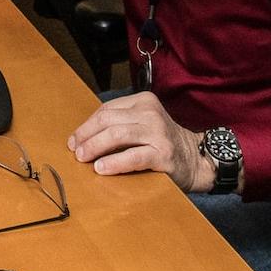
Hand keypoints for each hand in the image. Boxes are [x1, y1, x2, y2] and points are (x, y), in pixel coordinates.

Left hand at [68, 92, 208, 191]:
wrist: (196, 159)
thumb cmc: (162, 142)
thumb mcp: (143, 124)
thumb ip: (120, 124)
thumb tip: (83, 138)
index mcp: (143, 101)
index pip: (106, 110)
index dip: (86, 126)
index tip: (74, 140)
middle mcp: (150, 113)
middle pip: (107, 120)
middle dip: (86, 136)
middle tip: (75, 151)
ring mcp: (158, 132)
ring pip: (117, 135)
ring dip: (95, 147)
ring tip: (83, 158)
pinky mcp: (163, 153)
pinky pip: (132, 156)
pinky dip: (114, 163)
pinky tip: (101, 168)